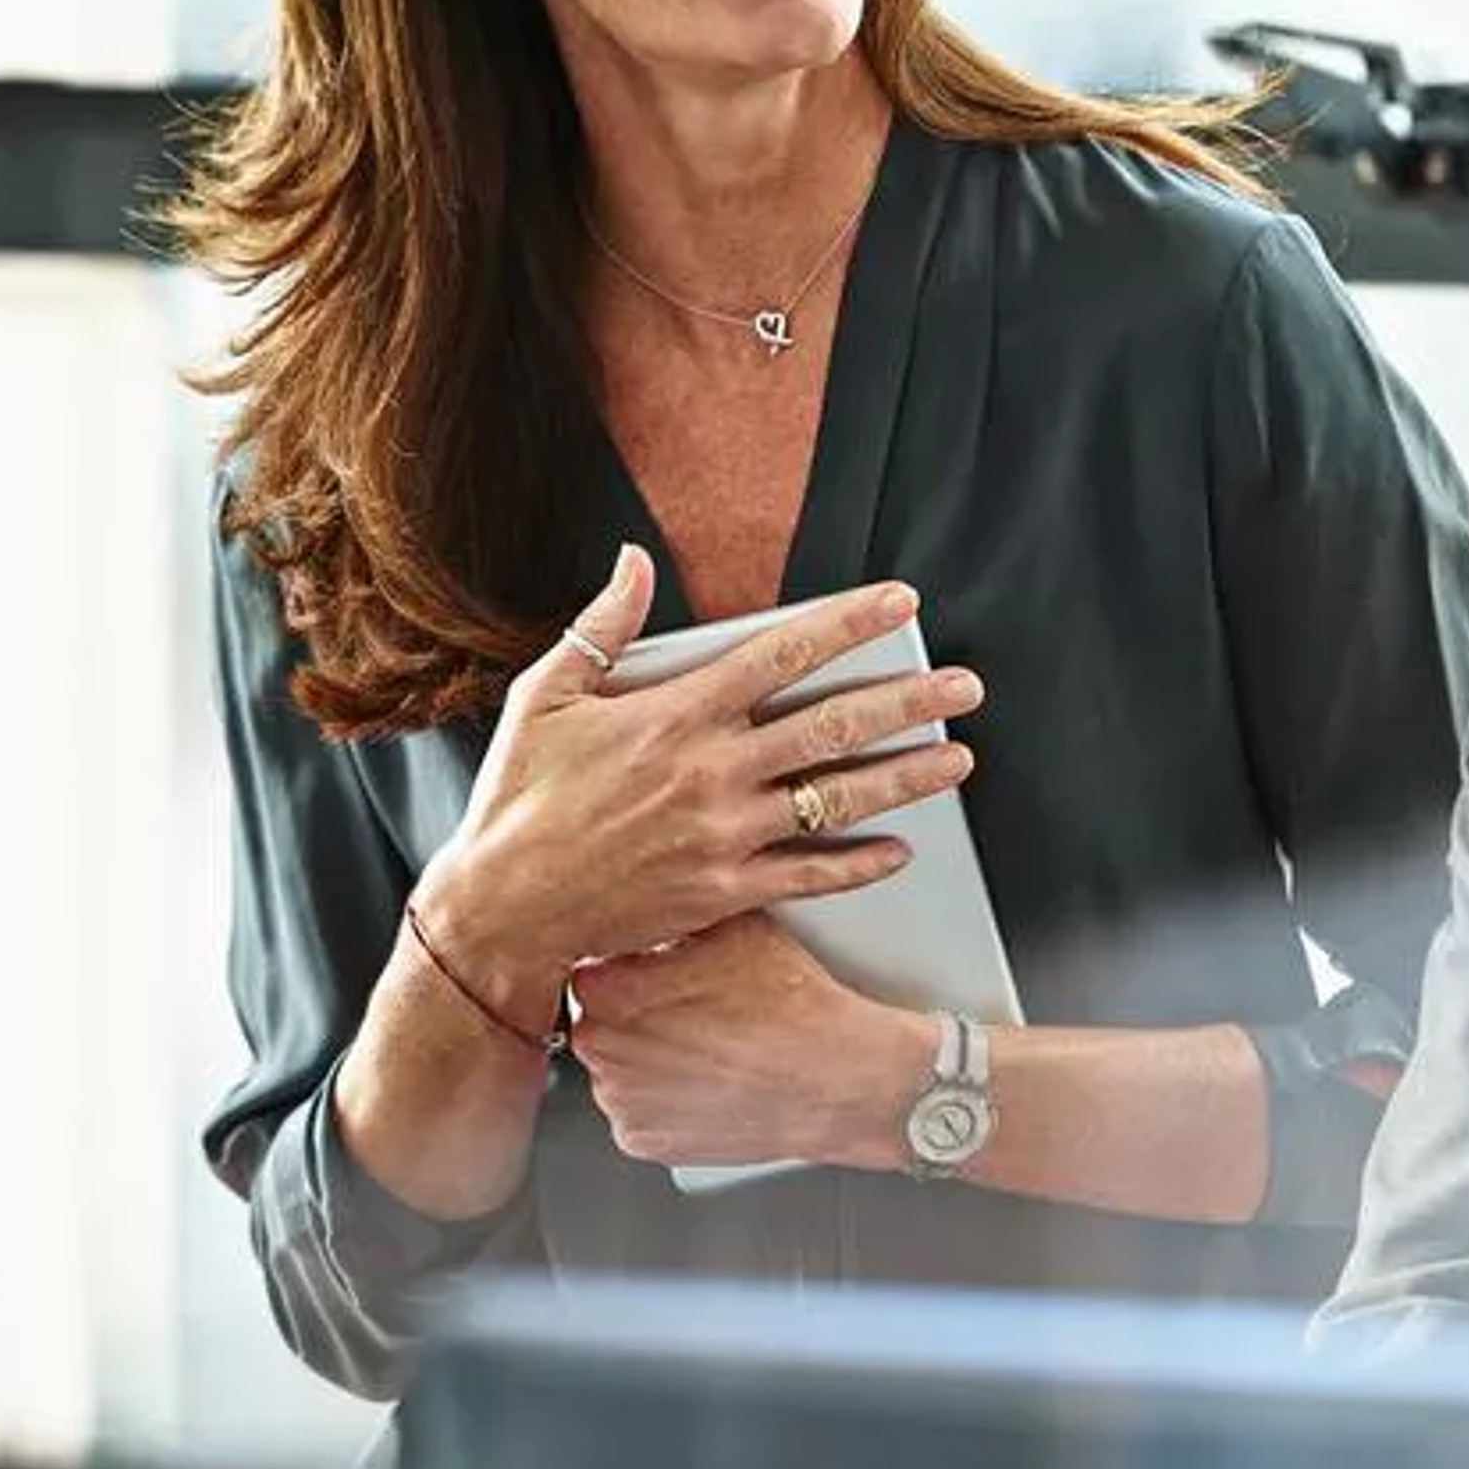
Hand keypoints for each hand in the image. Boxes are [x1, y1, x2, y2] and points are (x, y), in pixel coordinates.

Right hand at [414, 547, 982, 996]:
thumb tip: (632, 560)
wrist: (504, 907)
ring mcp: (724, 835)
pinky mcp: (724, 891)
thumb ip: (603, 626)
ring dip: (907, 778)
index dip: (848, 623)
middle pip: (833, 725)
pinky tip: (897, 850)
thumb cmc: (518, 797)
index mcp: (674, 713)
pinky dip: (859, 862)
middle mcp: (711, 771)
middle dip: (909, 702)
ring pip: (837, 799)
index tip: (898, 603)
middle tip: (964, 687)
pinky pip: (810, 874)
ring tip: (958, 761)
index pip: (782, 653)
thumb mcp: (546, 694)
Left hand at [566, 916, 934, 1172]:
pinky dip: (662, 1102)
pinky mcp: (643, 1142)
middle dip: (635, 1014)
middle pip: (600, 1021)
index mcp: (609, 989)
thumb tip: (651, 900)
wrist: (838, 1077)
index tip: (652, 971)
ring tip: (705, 1048)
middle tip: (689, 1010)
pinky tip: (705, 1082)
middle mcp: (601, 1047)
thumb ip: (672, 913)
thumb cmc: (790, 1001)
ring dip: (646, 1060)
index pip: (591, 969)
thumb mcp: (728, 923)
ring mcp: (619, 1100)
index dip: (627, 968)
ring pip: (617, 1070)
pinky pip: (637, 1114)